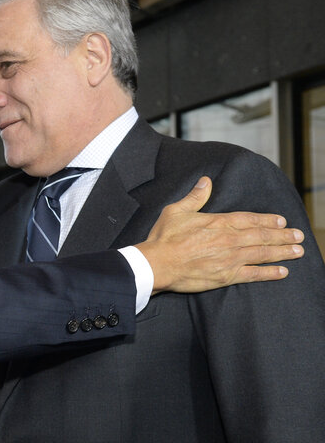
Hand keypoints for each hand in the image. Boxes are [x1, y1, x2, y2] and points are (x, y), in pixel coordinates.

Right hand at [135, 176, 303, 294]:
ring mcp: (230, 258)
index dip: (267, 220)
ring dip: (282, 252)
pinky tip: (283, 272)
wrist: (158, 263)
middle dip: (282, 236)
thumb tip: (206, 181)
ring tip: (298, 251)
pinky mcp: (226, 276)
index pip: (250, 219)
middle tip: (299, 235)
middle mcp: (229, 239)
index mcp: (218, 222)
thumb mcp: (176, 211)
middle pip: (262, 236)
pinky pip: (254, 274)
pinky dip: (269, 273)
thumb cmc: (164, 237)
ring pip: (262, 253)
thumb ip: (195, 197)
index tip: (282, 221)